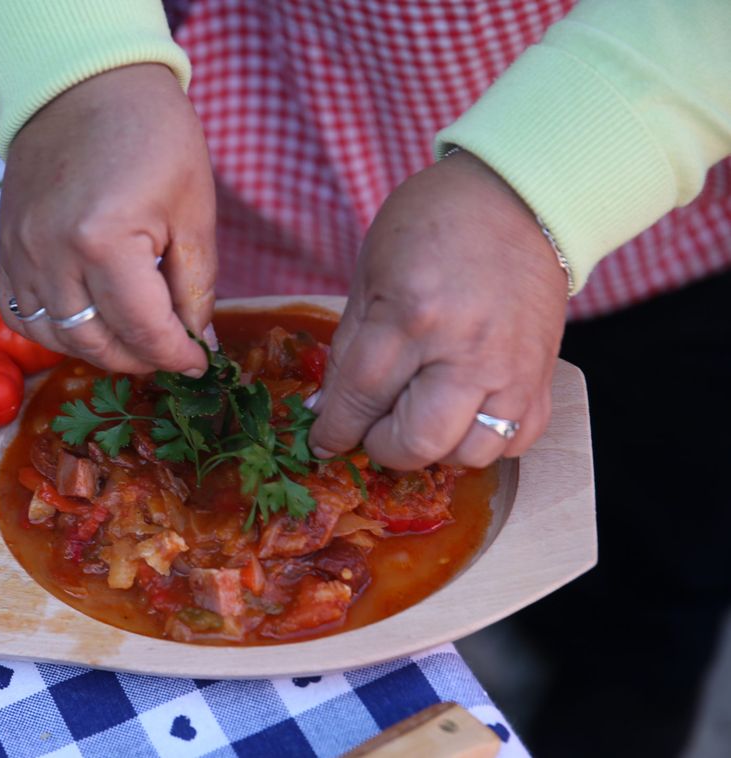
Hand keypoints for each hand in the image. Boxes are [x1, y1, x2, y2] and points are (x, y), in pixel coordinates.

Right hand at [0, 64, 216, 375]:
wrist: (84, 83)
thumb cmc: (151, 134)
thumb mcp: (193, 207)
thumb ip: (196, 283)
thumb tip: (198, 341)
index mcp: (105, 242)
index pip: (143, 330)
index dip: (176, 356)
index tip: (197, 362)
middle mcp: (52, 255)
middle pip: (95, 343)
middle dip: (139, 359)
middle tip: (168, 352)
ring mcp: (20, 253)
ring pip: (53, 337)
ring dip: (96, 351)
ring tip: (130, 340)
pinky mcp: (5, 247)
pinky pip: (19, 314)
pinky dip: (52, 331)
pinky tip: (84, 323)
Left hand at [309, 151, 569, 469]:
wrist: (520, 195)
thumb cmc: (433, 223)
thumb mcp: (370, 273)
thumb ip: (349, 346)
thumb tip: (326, 407)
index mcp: (412, 316)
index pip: (361, 398)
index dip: (335, 429)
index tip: (322, 440)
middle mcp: (466, 351)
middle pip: (417, 441)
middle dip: (383, 447)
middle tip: (372, 428)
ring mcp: (512, 368)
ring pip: (470, 453)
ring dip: (435, 449)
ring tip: (418, 419)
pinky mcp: (544, 375)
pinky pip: (516, 440)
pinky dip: (484, 441)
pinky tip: (464, 415)